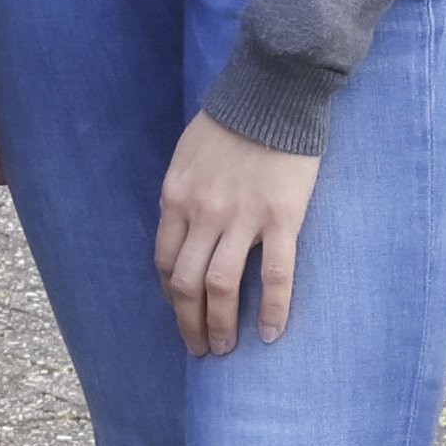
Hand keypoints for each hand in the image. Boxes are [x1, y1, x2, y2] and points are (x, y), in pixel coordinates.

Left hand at [156, 114, 319, 353]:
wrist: (271, 97)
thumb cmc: (229, 123)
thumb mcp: (186, 157)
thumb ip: (183, 193)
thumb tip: (182, 227)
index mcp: (176, 198)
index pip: (164, 260)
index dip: (170, 293)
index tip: (180, 311)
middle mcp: (202, 214)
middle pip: (185, 282)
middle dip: (188, 321)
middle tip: (199, 348)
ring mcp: (242, 219)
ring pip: (221, 285)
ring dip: (220, 323)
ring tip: (225, 349)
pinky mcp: (282, 219)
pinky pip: (276, 274)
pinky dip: (271, 308)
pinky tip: (270, 334)